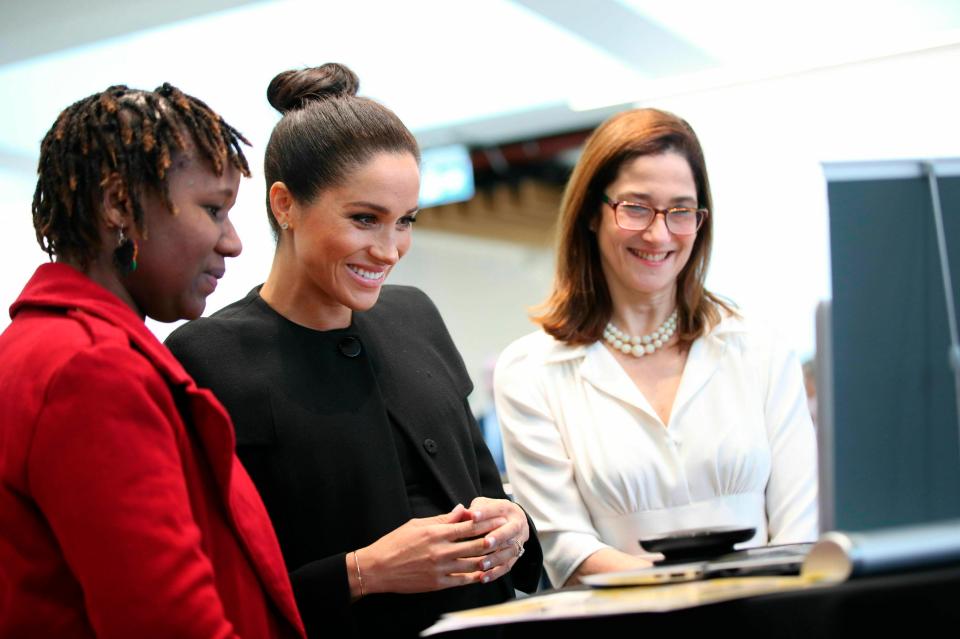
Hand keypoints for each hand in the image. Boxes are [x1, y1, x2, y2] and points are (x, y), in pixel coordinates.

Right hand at [354, 504, 508, 596]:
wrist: (378, 568)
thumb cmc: (395, 543)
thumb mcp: (417, 524)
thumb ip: (442, 518)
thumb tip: (462, 509)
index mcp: (436, 533)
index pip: (469, 526)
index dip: (487, 523)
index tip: (499, 520)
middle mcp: (441, 551)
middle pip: (475, 545)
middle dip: (493, 540)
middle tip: (507, 536)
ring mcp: (440, 569)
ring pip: (472, 564)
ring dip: (489, 559)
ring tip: (501, 555)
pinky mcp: (437, 584)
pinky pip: (462, 581)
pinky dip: (475, 577)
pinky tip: (485, 573)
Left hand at [465, 496, 529, 584]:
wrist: (512, 519)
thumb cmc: (491, 512)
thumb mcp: (482, 505)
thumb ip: (473, 509)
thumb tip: (462, 512)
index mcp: (507, 508)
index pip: (497, 509)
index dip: (485, 512)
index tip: (473, 516)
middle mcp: (517, 524)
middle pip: (510, 530)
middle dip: (498, 536)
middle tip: (486, 543)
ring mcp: (519, 540)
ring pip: (510, 551)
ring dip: (495, 559)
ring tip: (481, 564)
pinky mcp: (516, 556)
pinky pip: (507, 566)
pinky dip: (495, 573)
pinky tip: (483, 577)